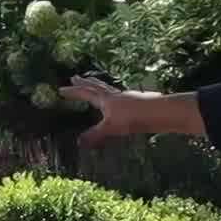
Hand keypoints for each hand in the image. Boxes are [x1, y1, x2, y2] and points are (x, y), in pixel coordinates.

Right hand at [59, 76, 193, 146]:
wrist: (157, 112)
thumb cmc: (133, 117)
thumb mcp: (110, 128)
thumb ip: (95, 135)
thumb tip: (79, 142)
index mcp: (105, 99)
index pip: (85, 93)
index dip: (73, 92)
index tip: (62, 89)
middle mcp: (114, 96)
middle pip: (96, 86)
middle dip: (85, 83)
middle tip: (76, 77)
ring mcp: (125, 98)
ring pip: (108, 89)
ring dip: (99, 86)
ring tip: (95, 85)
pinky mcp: (135, 103)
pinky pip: (119, 97)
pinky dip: (113, 97)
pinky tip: (117, 101)